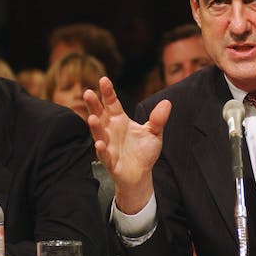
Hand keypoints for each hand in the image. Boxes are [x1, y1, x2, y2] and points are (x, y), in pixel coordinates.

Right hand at [83, 77, 170, 213]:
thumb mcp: (154, 133)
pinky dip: (102, 149)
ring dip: (95, 127)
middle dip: (93, 105)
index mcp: (119, 120)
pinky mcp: (110, 161)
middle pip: (100, 115)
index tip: (104, 80)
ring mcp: (108, 145)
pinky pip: (104, 155)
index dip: (108, 92)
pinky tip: (99, 143)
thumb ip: (158, 119)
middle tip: (87, 93)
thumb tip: (167, 103)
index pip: (112, 103)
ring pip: (98, 134)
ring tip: (92, 118)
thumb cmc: (143, 152)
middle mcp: (110, 130)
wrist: (141, 175)